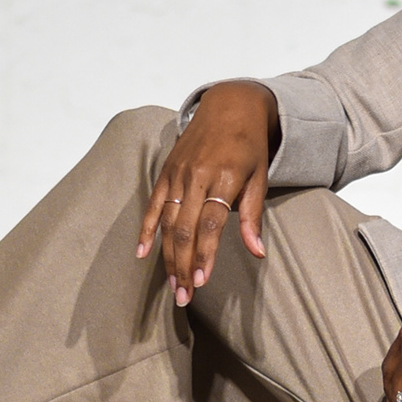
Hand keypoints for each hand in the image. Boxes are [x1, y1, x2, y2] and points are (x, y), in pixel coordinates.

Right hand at [137, 81, 279, 304]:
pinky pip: (154, 204)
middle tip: (184, 296)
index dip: (204, 254)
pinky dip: (146, 229)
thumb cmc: (249, 145)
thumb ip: (253, 216)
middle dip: (183, 265)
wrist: (230, 105)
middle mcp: (198, 175)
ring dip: (168, 256)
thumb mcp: (260, 178)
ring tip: (172, 284)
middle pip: (186, 229)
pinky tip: (141, 252)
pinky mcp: (167, 171)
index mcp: (225, 177)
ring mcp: (179, 173)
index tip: (202, 281)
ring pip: (169, 222)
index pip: (211, 224)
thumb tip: (257, 253)